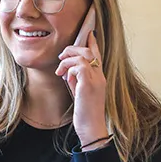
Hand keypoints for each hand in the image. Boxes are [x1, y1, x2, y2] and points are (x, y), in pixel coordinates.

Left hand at [55, 32, 108, 147]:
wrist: (91, 128)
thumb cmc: (85, 114)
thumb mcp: (80, 93)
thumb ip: (77, 81)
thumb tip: (68, 72)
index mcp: (99, 78)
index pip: (97, 54)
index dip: (92, 42)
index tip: (88, 33)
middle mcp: (100, 76)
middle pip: (89, 51)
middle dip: (72, 49)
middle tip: (61, 57)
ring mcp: (96, 80)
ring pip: (83, 56)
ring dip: (67, 60)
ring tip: (60, 70)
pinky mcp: (89, 85)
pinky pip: (79, 67)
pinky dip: (69, 69)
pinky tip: (65, 78)